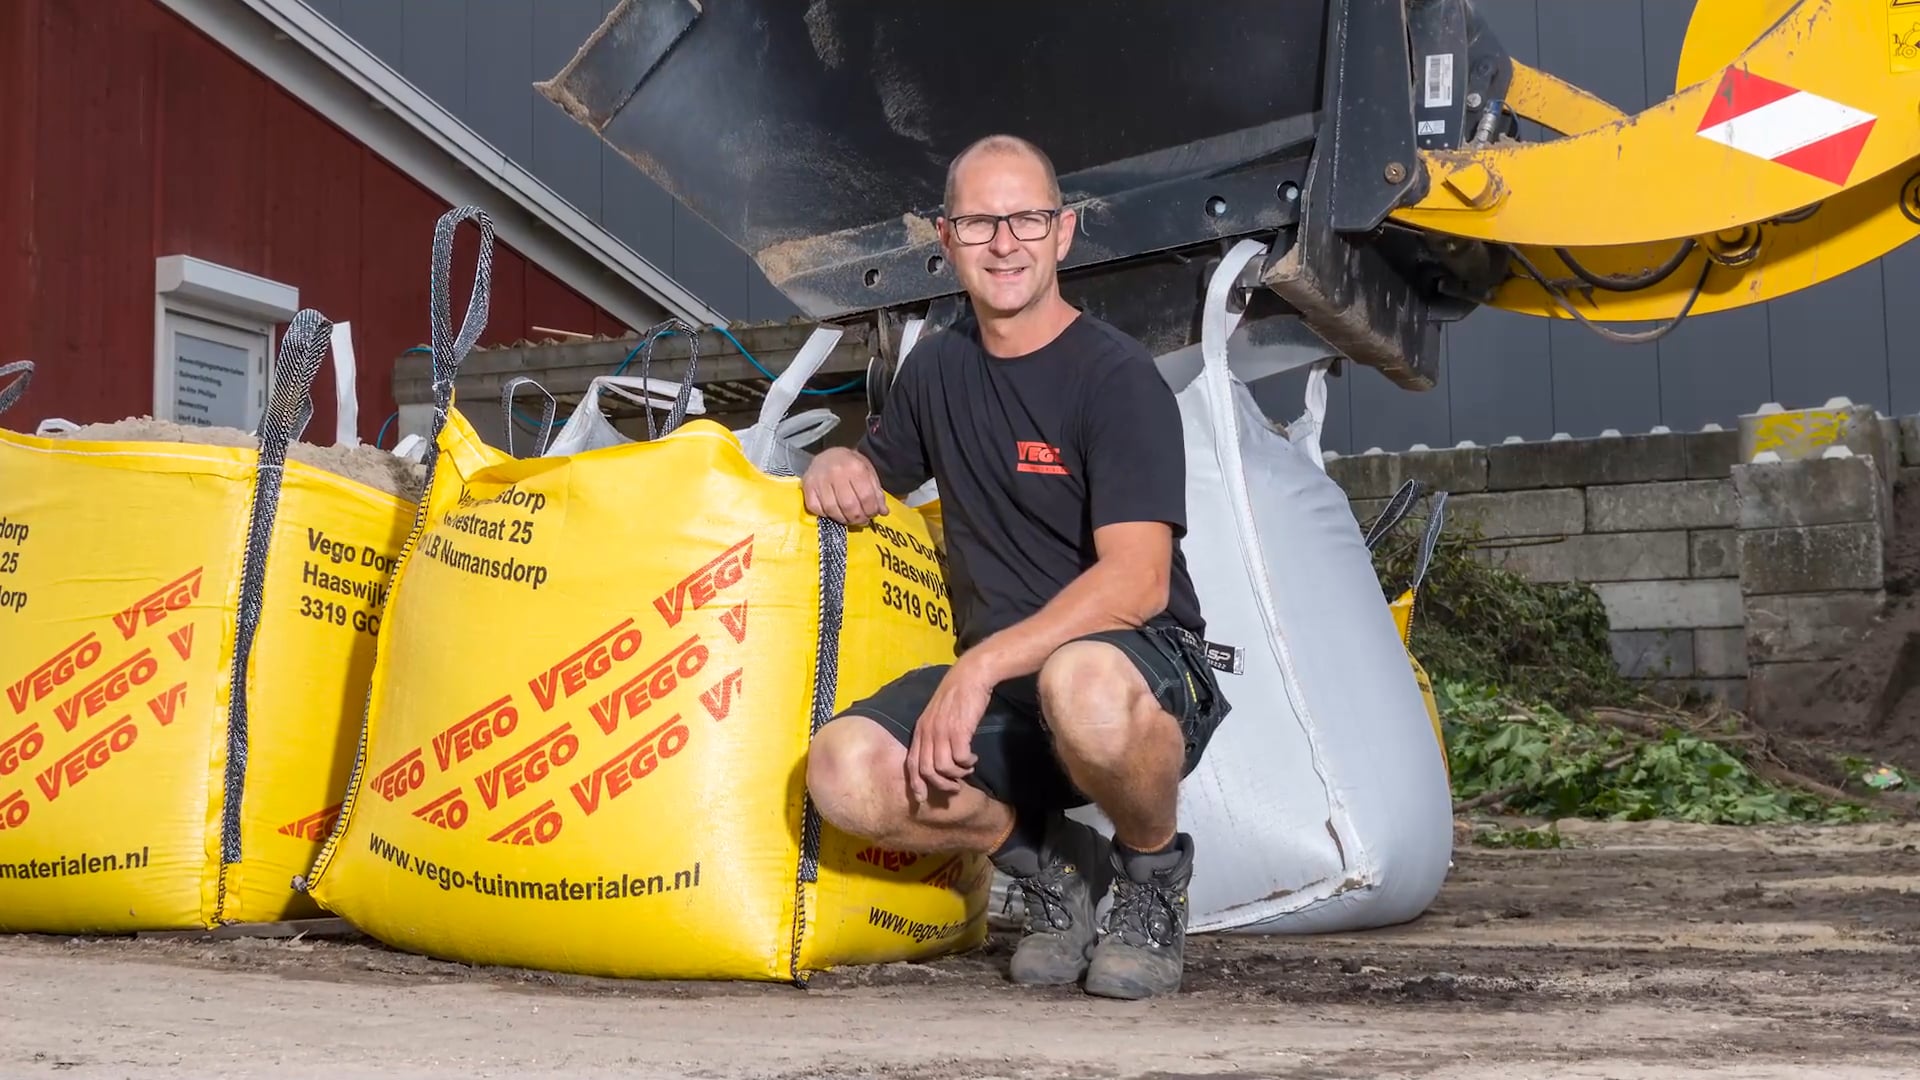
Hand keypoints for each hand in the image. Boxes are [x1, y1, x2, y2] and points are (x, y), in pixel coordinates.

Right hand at [801, 447, 889, 525]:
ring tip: (849, 518)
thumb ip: (876, 492)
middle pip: (849, 506)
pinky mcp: (807, 487)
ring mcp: (819, 480)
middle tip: (861, 520)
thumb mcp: (868, 473)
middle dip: (858, 518)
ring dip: (844, 520)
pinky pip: (817, 510)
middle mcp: (836, 473)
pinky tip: (834, 512)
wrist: (829, 454)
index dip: (871, 510)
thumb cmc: (850, 465)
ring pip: (833, 510)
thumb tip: (883, 511)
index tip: (872, 514)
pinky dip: (826, 515)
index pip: (866, 497)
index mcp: (855, 468)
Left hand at [907, 661, 991, 802]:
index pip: (911, 763)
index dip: (915, 783)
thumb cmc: (957, 696)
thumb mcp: (937, 715)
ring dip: (958, 774)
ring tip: (968, 768)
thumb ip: (934, 734)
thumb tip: (938, 759)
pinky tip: (973, 758)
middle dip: (941, 784)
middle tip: (955, 787)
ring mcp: (942, 731)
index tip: (921, 798)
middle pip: (926, 770)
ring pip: (943, 767)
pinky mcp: (958, 730)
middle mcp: (927, 732)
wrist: (970, 675)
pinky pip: (960, 758)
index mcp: (920, 730)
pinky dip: (967, 763)